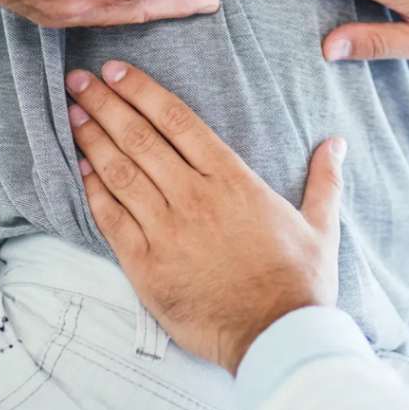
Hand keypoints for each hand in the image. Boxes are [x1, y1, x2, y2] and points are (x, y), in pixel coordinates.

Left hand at [65, 62, 344, 374]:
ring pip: (121, 172)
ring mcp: (167, 230)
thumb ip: (324, 180)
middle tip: (78, 80)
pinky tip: (79, 168)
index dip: (142, 90)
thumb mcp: (321, 226)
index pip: (177, 120)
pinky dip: (93, 190)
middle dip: (105, 104)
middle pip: (140, 138)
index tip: (116, 71)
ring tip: (71, 113)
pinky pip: (112, 218)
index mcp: (231, 179)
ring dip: (93, 139)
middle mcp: (194, 196)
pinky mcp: (146, 265)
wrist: (277, 338)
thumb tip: (336, 142)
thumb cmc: (300, 282)